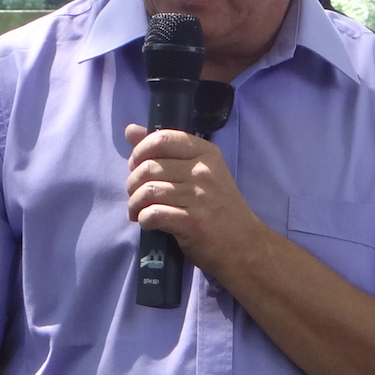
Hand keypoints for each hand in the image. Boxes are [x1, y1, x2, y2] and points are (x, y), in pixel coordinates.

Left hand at [124, 123, 265, 267]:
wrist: (244, 245)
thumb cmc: (219, 207)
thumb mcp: (200, 172)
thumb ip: (166, 150)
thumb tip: (131, 130)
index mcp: (206, 153)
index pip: (162, 138)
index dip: (140, 151)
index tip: (137, 166)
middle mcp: (203, 171)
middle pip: (149, 167)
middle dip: (133, 183)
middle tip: (136, 195)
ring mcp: (199, 197)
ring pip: (147, 191)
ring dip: (135, 204)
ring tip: (137, 211)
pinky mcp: (192, 222)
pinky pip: (152, 214)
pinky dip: (143, 220)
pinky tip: (148, 223)